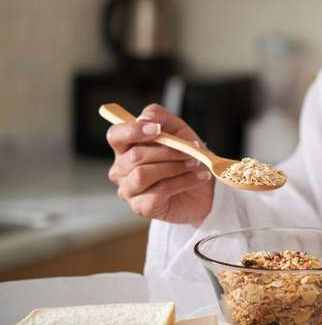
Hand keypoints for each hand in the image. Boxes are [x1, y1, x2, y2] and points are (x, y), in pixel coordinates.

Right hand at [106, 103, 214, 224]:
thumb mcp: (178, 130)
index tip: (157, 129)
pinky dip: (183, 181)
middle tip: (192, 151)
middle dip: (168, 151)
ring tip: (195, 164)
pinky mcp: (141, 207)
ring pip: (143, 175)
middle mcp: (121, 169)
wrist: (203, 188)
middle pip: (135, 156)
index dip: (133, 131)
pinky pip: (158, 192)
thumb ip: (160, 117)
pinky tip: (198, 177)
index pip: (115, 135)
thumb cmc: (185, 157)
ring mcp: (129, 190)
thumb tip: (144, 118)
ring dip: (174, 167)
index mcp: (125, 147)